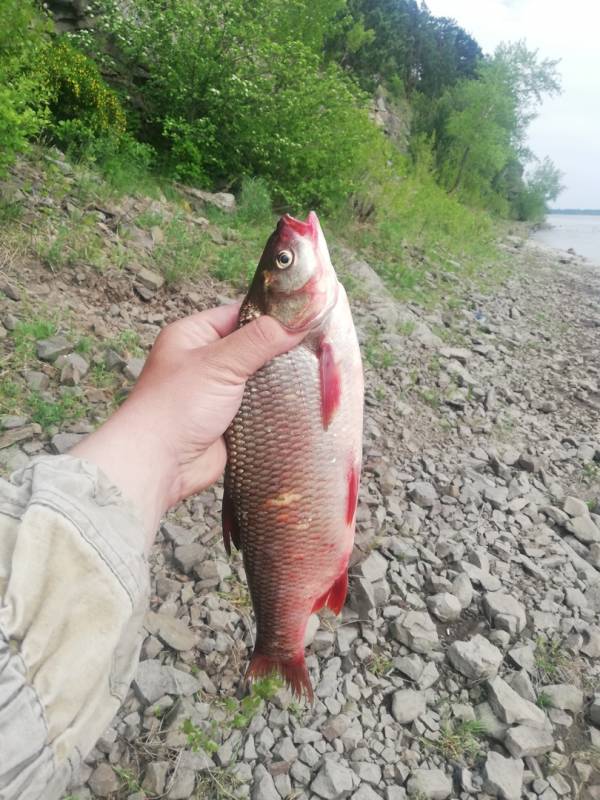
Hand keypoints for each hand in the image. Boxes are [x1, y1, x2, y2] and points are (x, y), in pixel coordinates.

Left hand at [71, 304, 303, 545]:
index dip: (273, 315)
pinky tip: (303, 401)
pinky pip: (260, 407)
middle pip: (254, 347)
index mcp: (194, 335)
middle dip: (281, 350)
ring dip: (281, 380)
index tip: (309, 315)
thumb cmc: (177, 406)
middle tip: (320, 347)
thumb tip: (298, 321)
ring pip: (260, 378)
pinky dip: (277, 405)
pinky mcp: (230, 420)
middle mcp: (206, 361)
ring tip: (319, 372)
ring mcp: (219, 392)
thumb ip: (259, 340)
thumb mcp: (219, 363)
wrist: (159, 465)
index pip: (240, 314)